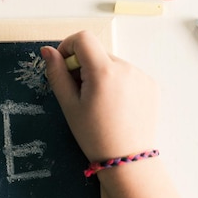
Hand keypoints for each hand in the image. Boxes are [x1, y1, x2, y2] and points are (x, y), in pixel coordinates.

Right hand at [41, 31, 159, 161]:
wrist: (127, 159)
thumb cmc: (94, 136)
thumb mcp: (69, 105)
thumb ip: (57, 74)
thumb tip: (47, 51)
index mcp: (104, 71)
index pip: (83, 38)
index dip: (67, 48)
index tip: (63, 67)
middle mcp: (126, 67)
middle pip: (97, 52)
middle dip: (83, 66)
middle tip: (78, 94)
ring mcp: (141, 75)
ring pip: (111, 64)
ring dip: (99, 75)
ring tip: (98, 104)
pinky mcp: (150, 85)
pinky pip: (126, 74)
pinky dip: (115, 83)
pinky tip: (113, 106)